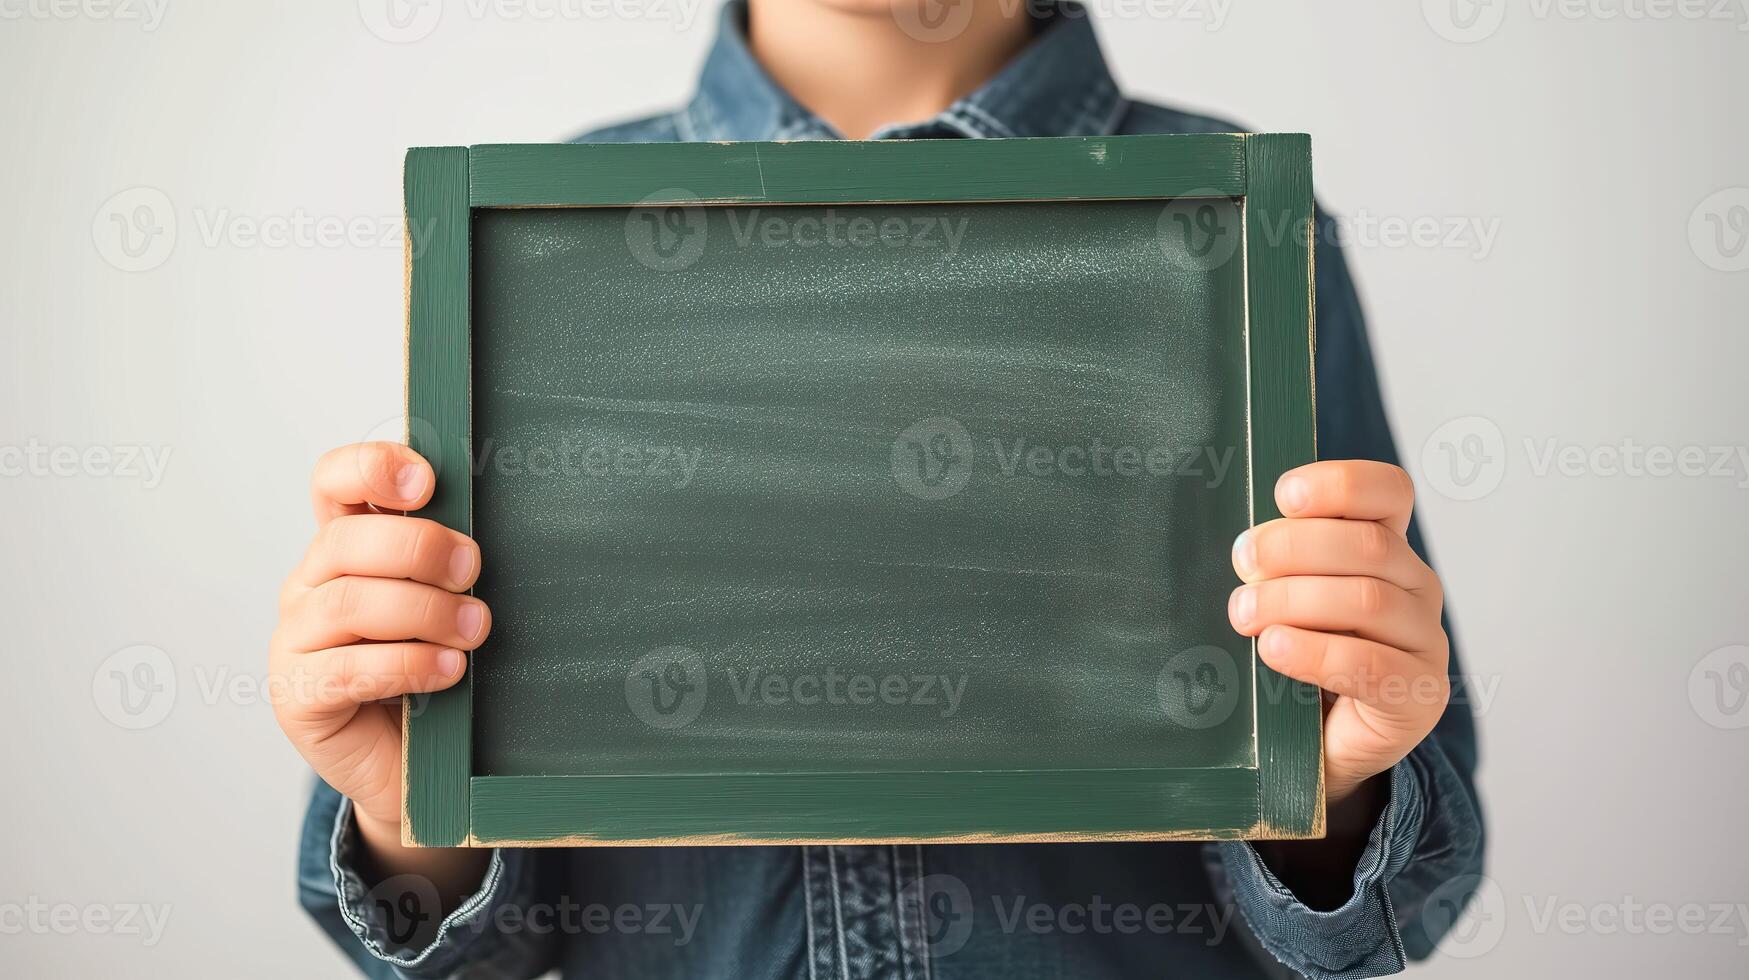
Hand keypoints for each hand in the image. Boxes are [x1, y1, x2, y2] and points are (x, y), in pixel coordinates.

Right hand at [269, 442, 490, 894]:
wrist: (413, 765)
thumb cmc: (435, 670)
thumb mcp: (446, 605)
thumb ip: (450, 564)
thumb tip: (492, 531)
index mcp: (344, 547)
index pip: (333, 482)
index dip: (372, 468)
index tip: (427, 482)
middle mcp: (310, 585)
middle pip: (347, 540)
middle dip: (420, 547)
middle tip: (474, 570)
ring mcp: (295, 640)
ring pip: (350, 602)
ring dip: (425, 610)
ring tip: (477, 628)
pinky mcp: (298, 695)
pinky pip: (348, 669)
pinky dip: (408, 663)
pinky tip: (450, 669)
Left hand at [1228, 460, 1449, 807]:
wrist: (1322, 747)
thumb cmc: (1298, 658)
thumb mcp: (1286, 599)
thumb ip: (1278, 567)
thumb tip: (1245, 548)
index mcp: (1387, 549)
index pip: (1388, 493)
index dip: (1339, 484)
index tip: (1284, 494)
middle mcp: (1416, 588)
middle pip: (1369, 544)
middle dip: (1293, 547)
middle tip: (1242, 565)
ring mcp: (1425, 642)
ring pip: (1367, 599)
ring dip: (1293, 601)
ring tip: (1244, 614)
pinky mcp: (1419, 696)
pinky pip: (1371, 665)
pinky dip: (1315, 652)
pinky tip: (1275, 648)